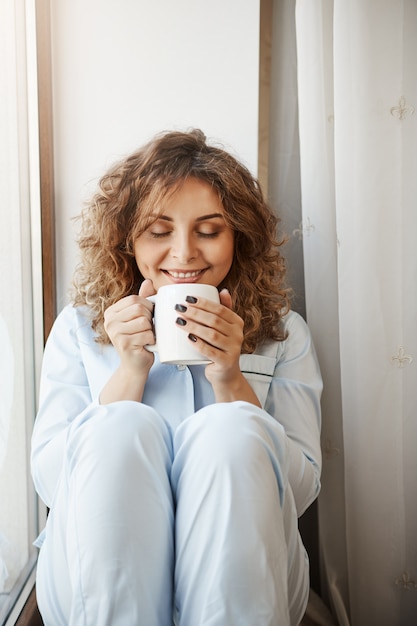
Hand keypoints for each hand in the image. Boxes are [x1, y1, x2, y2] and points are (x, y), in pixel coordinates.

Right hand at [100, 279, 155, 403]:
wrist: (135, 365)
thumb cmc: (139, 339)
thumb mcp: (139, 317)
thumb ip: (143, 299)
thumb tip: (148, 281)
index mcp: (111, 312)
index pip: (135, 299)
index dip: (147, 306)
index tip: (148, 317)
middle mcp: (109, 321)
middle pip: (139, 308)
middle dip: (149, 318)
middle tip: (147, 328)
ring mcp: (115, 333)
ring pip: (144, 321)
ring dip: (151, 330)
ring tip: (146, 336)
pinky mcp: (124, 344)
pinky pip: (147, 334)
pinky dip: (152, 339)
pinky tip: (146, 344)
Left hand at [175, 289, 259, 405]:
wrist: (225, 375)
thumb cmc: (220, 348)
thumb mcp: (224, 329)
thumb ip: (224, 310)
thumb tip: (223, 290)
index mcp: (237, 323)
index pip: (220, 309)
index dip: (203, 302)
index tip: (187, 298)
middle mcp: (238, 335)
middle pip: (214, 320)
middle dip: (195, 313)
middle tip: (179, 309)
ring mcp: (233, 349)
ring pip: (212, 334)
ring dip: (193, 326)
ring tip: (179, 321)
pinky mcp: (226, 362)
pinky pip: (211, 351)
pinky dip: (199, 344)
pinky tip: (188, 338)